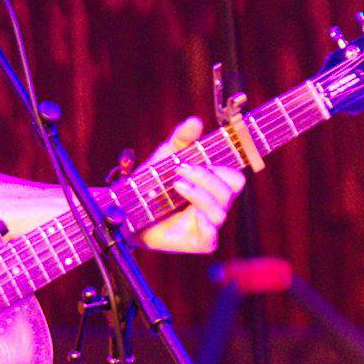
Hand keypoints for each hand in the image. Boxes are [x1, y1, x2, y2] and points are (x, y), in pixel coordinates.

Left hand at [134, 116, 246, 253]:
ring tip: (176, 185)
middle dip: (207, 178)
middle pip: (230, 191)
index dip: (222, 169)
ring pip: (220, 211)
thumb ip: (181, 139)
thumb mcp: (165, 157)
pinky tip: (190, 214)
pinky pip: (210, 237)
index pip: (235, 178)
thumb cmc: (152, 185)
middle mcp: (215, 206)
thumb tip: (195, 121)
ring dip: (199, 195)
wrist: (128, 212)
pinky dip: (204, 224)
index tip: (198, 160)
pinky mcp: (197, 242)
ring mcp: (207, 225)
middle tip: (181, 170)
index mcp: (213, 186)